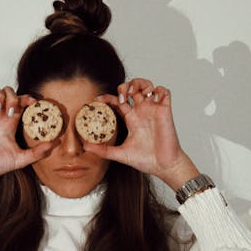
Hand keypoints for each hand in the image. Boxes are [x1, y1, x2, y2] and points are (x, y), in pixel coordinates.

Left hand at [84, 78, 198, 189]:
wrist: (163, 166)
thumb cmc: (145, 161)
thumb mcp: (120, 154)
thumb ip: (103, 150)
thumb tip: (85, 147)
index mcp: (130, 119)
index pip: (117, 101)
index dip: (107, 97)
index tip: (97, 100)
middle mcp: (141, 112)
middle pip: (132, 89)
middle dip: (125, 86)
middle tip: (122, 96)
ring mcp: (153, 110)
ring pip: (147, 86)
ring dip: (140, 84)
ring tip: (135, 93)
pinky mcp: (165, 111)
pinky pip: (164, 92)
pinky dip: (159, 90)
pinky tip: (152, 97)